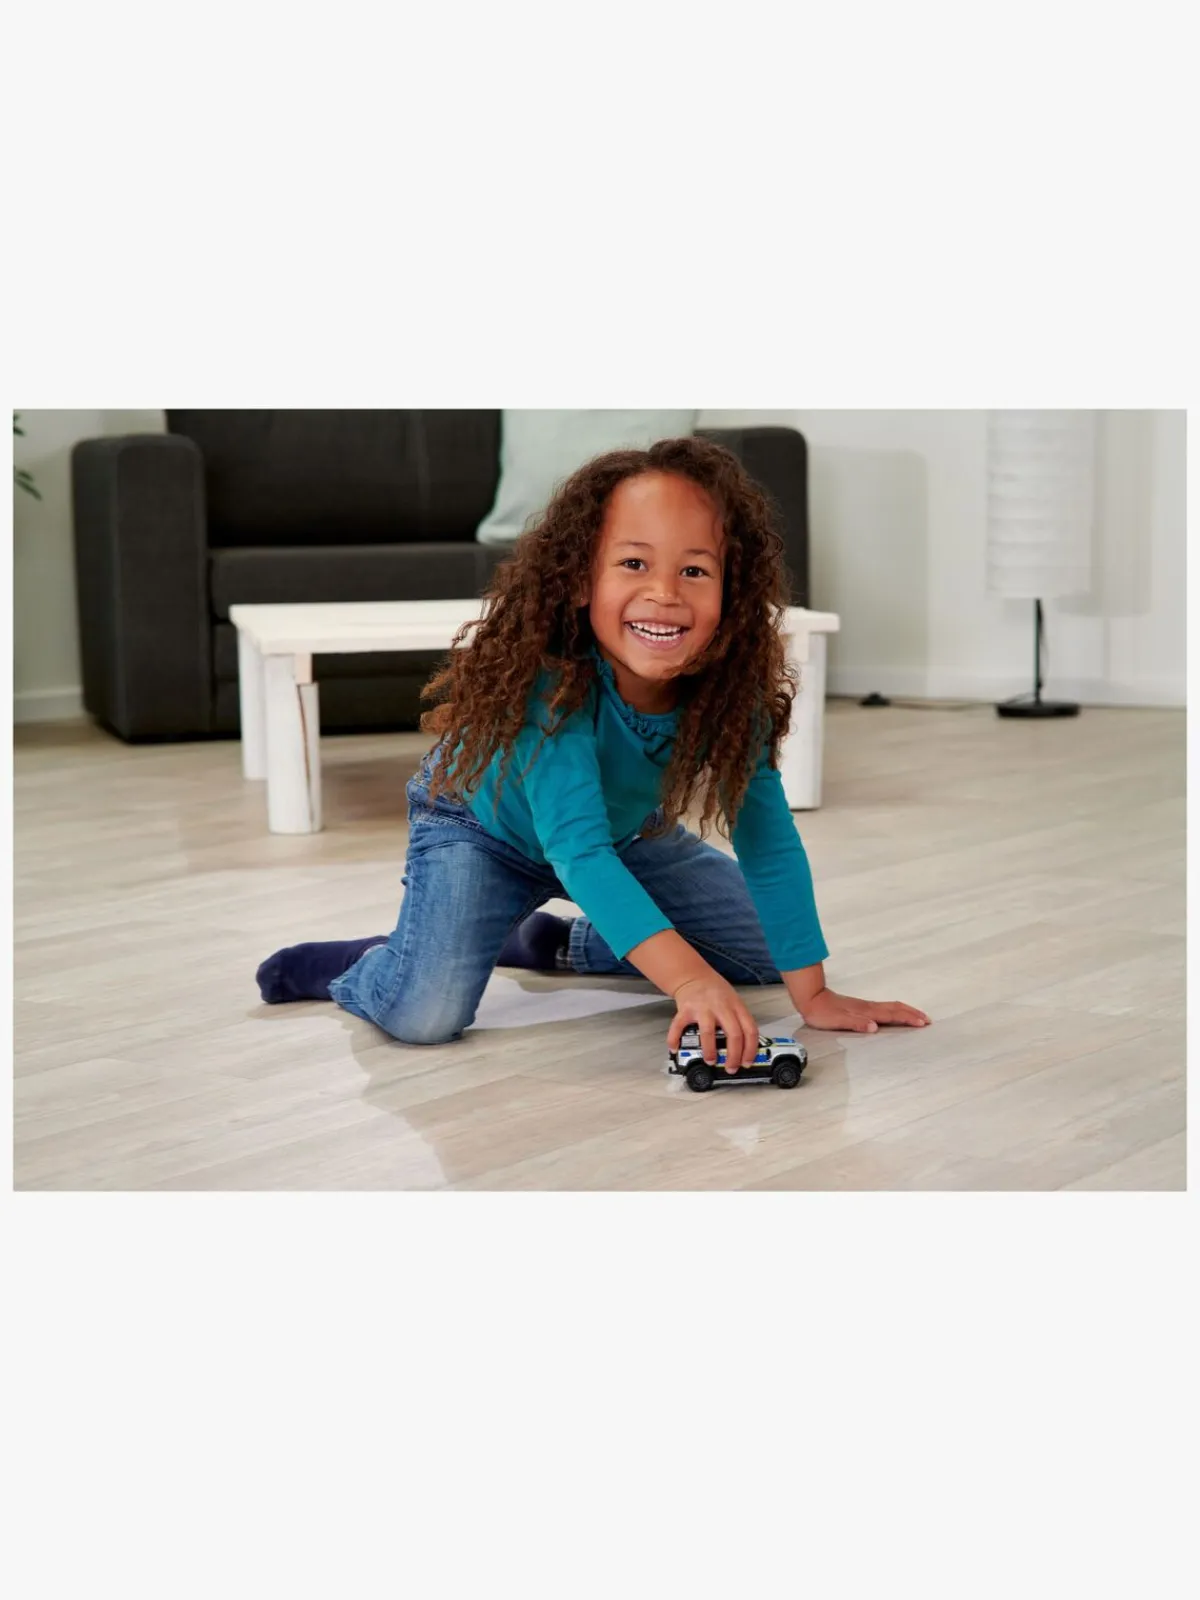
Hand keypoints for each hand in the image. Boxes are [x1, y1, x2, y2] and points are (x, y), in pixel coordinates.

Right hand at [668, 975, 760, 1073]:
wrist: (693, 976)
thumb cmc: (715, 992)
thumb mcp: (734, 1001)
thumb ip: (738, 1021)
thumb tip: (744, 1048)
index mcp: (736, 1006)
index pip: (750, 1030)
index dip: (750, 1049)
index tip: (747, 1062)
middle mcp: (721, 1007)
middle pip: (734, 1034)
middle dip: (734, 1056)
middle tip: (731, 1067)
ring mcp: (703, 1008)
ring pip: (709, 1033)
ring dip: (710, 1051)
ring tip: (710, 1060)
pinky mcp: (685, 1009)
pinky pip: (679, 1026)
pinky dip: (675, 1039)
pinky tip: (675, 1048)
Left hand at [802, 987, 929, 1033]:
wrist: (811, 998)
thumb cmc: (822, 1012)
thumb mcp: (837, 1021)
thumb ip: (856, 1024)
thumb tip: (874, 1027)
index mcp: (866, 1012)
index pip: (892, 1015)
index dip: (908, 1019)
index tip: (923, 1023)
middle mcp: (868, 1008)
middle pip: (895, 1009)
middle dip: (912, 1014)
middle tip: (927, 1020)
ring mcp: (865, 1006)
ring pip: (890, 1007)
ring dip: (906, 1011)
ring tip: (917, 1016)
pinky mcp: (860, 1007)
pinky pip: (883, 1008)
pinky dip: (894, 1011)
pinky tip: (893, 1015)